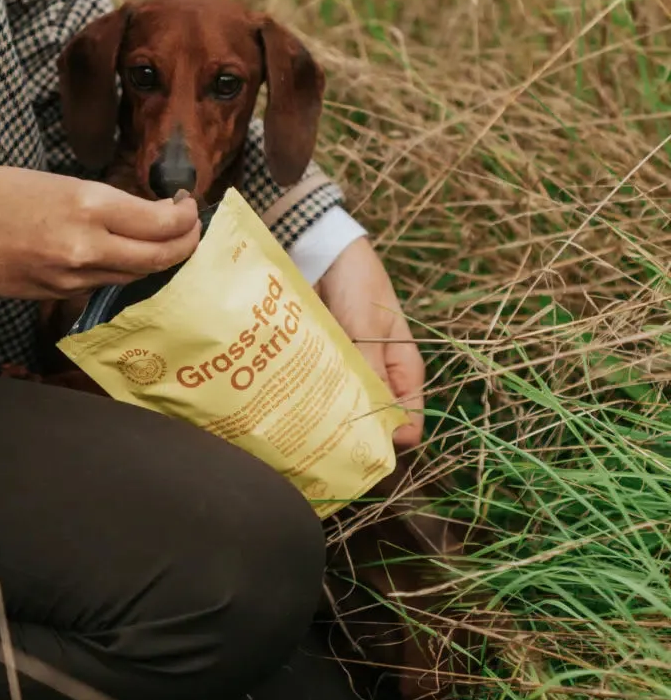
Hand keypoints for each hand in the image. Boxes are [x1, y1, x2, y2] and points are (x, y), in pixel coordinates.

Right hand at [0, 166, 199, 300]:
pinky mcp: (58, 295)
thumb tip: (139, 214)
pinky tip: (125, 256)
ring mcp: (73, 277)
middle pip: (160, 257)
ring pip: (136, 275)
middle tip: (191, 228)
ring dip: (158, 259)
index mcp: (87, 205)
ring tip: (165, 241)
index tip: (188, 205)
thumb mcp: (55, 181)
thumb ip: (101, 202)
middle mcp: (86, 246)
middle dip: (186, 243)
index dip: (186, 217)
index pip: (161, 223)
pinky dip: (123, 271)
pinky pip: (104, 285)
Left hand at [315, 237, 424, 447]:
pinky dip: (309, 394)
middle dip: (355, 431)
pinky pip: (320, 384)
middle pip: (374, 416)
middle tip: (327, 444)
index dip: (390, 439)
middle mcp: (378, 372)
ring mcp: (349, 365)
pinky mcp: (322, 357)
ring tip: (304, 429)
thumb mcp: (367, 328)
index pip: (409, 418)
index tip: (363, 450)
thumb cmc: (356, 283)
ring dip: (328, 414)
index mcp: (403, 367)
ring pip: (344, 404)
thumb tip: (389, 425)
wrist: (322, 249)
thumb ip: (373, 373)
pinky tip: (291, 405)